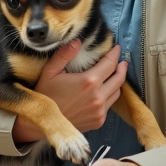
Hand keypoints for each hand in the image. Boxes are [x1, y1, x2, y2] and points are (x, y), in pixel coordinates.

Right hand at [12, 42, 127, 142]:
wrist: (43, 123)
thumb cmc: (45, 96)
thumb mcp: (50, 72)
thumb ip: (64, 55)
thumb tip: (77, 41)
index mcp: (88, 82)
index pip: (110, 64)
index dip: (115, 54)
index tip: (116, 48)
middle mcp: (98, 97)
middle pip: (119, 79)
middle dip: (122, 68)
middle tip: (121, 61)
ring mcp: (100, 111)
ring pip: (117, 93)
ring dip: (117, 82)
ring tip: (114, 75)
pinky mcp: (98, 121)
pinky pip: (109, 105)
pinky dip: (109, 96)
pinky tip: (103, 92)